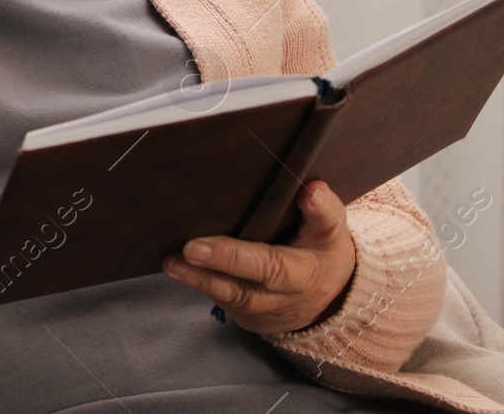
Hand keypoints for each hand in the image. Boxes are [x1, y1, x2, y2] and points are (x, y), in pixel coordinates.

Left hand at [162, 180, 355, 334]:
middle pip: (242, 287)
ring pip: (225, 296)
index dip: (236, 256)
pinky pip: (220, 298)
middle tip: (185, 251)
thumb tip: (310, 189)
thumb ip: (323, 211)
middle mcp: (278, 299)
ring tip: (170, 261)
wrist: (329, 298)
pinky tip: (177, 265)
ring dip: (196, 279)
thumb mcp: (333, 231)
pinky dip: (198, 282)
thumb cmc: (324, 252)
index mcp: (302, 275)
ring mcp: (258, 310)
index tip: (203, 244)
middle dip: (212, 268)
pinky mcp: (243, 314)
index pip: (270, 267)